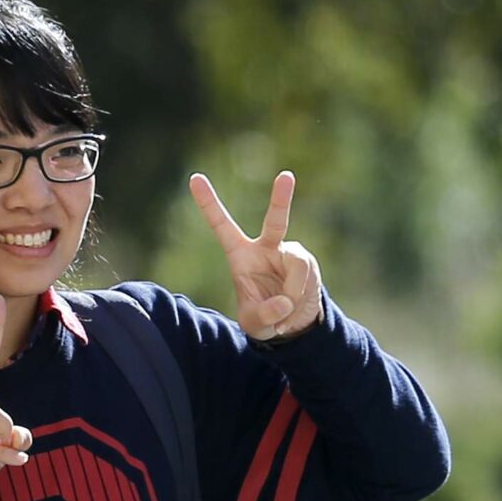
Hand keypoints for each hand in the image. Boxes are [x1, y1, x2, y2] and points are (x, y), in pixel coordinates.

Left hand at [188, 171, 322, 341]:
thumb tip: (284, 302)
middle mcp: (266, 247)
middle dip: (282, 199)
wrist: (292, 323)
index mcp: (241, 255)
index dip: (209, 203)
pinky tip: (294, 308)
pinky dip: (299, 297)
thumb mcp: (256, 324)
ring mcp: (289, 252)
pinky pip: (305, 278)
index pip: (223, 226)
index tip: (194, 178)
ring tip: (284, 311)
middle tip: (286, 176)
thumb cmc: (265, 318)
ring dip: (292, 293)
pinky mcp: (307, 262)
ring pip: (296, 267)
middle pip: (275, 221)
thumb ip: (264, 315)